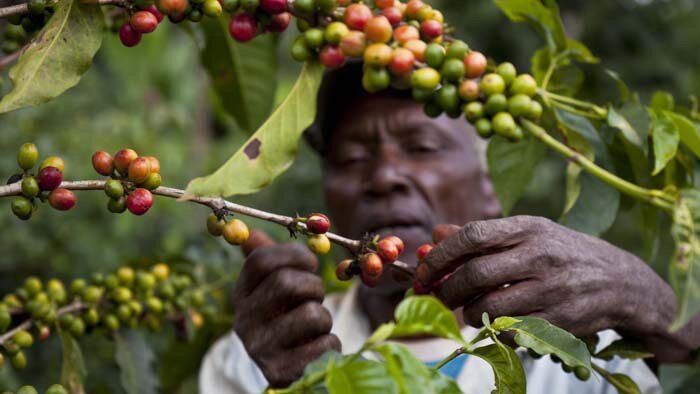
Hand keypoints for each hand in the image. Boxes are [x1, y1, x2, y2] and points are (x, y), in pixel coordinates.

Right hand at [232, 230, 340, 386]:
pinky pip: (323, 344)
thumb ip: (269, 262)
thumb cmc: (288, 319)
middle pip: (286, 283)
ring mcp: (260, 349)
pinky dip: (330, 343)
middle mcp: (243, 322)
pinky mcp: (281, 373)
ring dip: (324, 317)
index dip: (292, 254)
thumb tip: (253, 234)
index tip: (310, 262)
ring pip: (311, 314)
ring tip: (315, 326)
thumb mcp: (274, 291)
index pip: (260, 260)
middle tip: (315, 296)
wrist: (292, 370)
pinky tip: (316, 349)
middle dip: (313, 286)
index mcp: (240, 295)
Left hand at [417, 216, 671, 339]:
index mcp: (529, 228)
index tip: (424, 269)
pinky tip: (495, 323)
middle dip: (447, 289)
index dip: (440, 254)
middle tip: (437, 295)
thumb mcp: (528, 233)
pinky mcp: (559, 322)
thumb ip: (481, 236)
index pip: (472, 236)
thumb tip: (435, 234)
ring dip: (467, 313)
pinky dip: (492, 331)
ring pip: (489, 307)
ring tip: (467, 309)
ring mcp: (552, 290)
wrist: (621, 282)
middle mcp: (541, 256)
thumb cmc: (561, 253)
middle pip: (475, 274)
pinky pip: (509, 332)